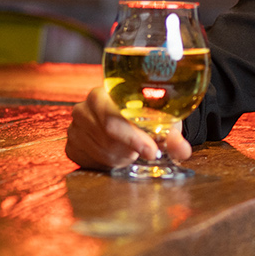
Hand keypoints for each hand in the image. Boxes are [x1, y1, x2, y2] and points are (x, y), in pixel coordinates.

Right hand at [66, 83, 193, 170]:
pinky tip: (115, 153)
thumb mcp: (160, 122)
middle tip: (145, 151)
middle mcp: (84, 108)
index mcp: (103, 93)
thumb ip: (172, 137)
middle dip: (130, 148)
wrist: (122, 118)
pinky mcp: (71, 146)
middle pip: (107, 137)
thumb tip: (183, 151)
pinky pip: (89, 161)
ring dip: (121, 155)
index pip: (113, 118)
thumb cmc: (143, 118)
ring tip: (130, 148)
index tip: (152, 151)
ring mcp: (74, 128)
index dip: (133, 137)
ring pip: (101, 152)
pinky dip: (106, 162)